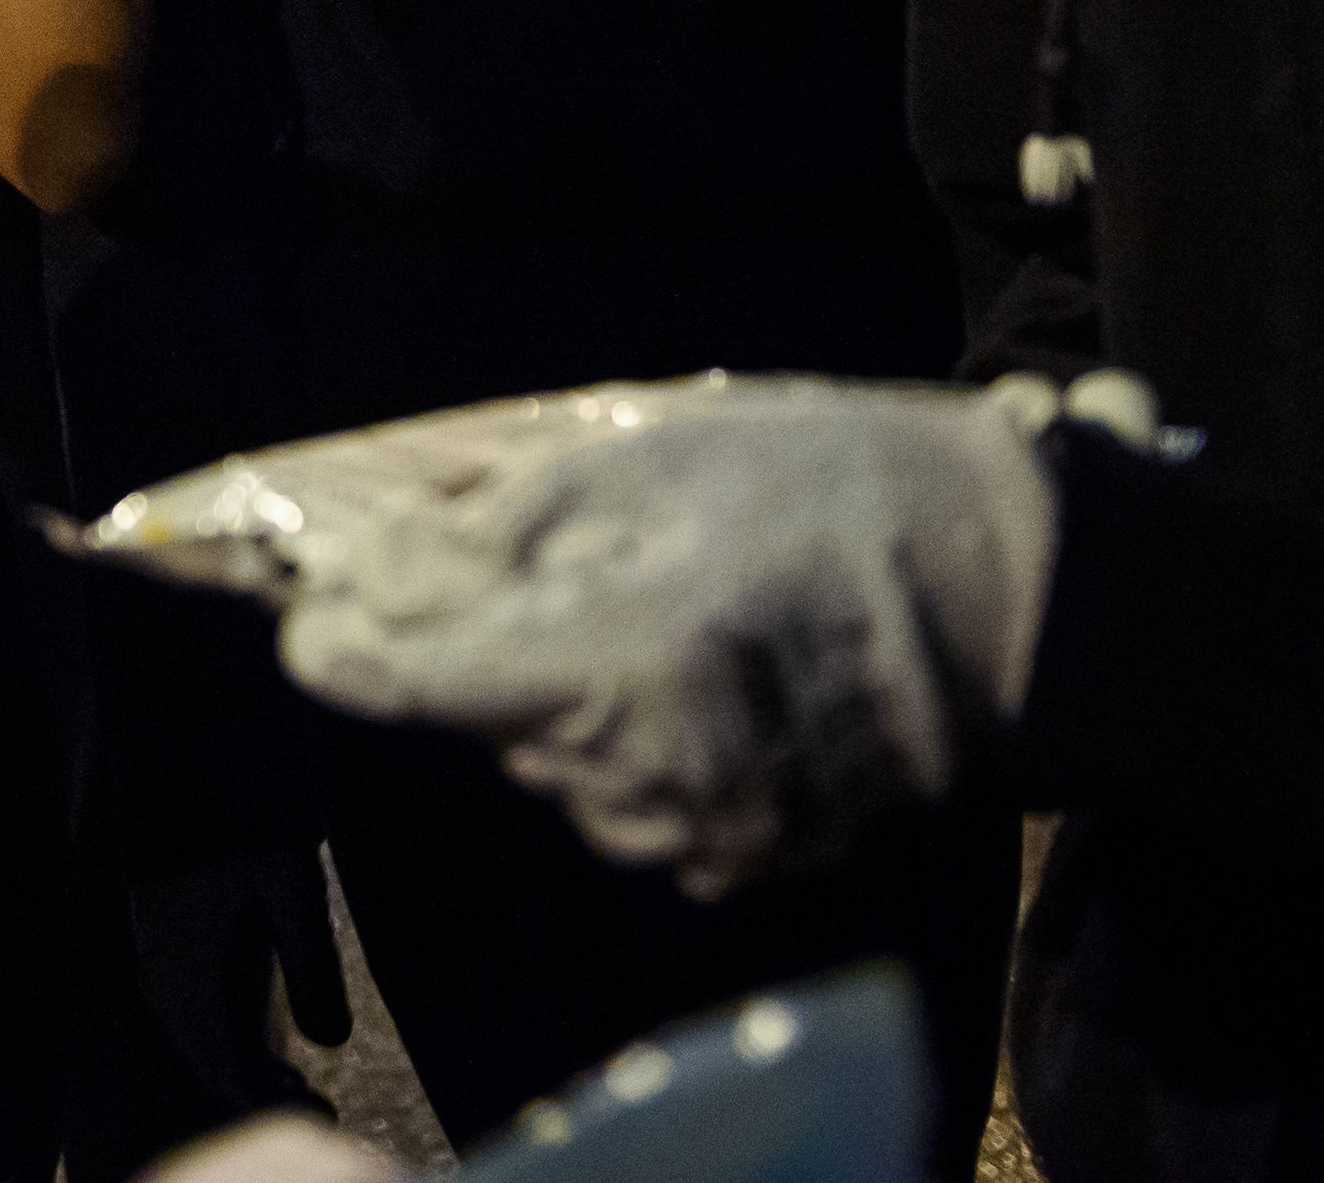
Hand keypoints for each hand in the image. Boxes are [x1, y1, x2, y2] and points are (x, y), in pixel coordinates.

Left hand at [76, 375, 1069, 897]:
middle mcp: (632, 777)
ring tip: (654, 603)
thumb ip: (491, 532)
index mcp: (602, 671)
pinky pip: (625, 795)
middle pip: (475, 717)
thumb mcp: (641, 466)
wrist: (1009, 596)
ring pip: (547, 760)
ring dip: (557, 689)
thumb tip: (374, 571)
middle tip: (555, 557)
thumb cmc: (828, 496)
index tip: (315, 605)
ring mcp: (689, 832)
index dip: (338, 641)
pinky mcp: (736, 857)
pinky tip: (697, 664)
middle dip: (479, 641)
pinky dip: (627, 736)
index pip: (400, 683)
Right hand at [131, 841, 356, 1107]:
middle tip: (311, 1100)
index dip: (278, 1103)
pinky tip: (240, 1007)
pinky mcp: (154, 922)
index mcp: (202, 979)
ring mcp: (156, 948)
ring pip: (191, 1031)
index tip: (324, 1114)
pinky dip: (213, 1024)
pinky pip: (178, 999)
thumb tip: (331, 1044)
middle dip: (257, 1088)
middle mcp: (169, 975)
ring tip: (283, 1070)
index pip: (236, 1073)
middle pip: (211, 1060)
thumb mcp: (294, 886)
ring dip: (233, 1057)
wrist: (182, 754)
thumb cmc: (247, 815)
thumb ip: (314, 966)